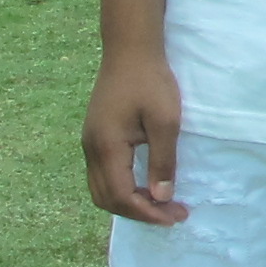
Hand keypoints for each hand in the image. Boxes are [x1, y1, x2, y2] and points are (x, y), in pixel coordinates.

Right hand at [82, 46, 187, 223]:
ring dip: (129, 203)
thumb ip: (163, 161)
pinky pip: (102, 176)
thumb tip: (161, 198)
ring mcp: (89, 143)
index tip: (176, 216)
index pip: (122, 197)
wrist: (129, 50)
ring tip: (160, 204)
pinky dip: (122, 189)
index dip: (148, 213)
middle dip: (139, 213)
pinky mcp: (95, 137)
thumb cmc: (151, 82)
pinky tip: (145, 186)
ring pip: (101, 190)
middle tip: (172, 214)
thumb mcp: (165, 122)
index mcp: (107, 147)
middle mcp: (91, 149)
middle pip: (107, 199)